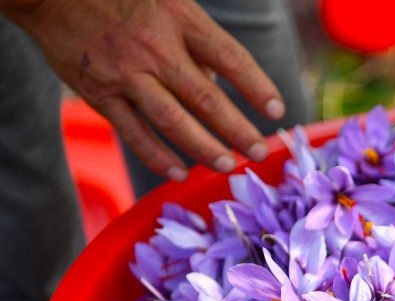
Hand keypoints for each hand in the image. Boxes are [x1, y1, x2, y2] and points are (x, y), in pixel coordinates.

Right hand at [2, 0, 285, 179]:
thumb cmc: (122, 0)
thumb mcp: (169, 5)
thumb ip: (196, 44)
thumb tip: (220, 87)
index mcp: (180, 21)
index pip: (230, 57)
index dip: (256, 86)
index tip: (277, 111)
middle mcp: (156, 49)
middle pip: (206, 98)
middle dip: (238, 129)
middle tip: (260, 152)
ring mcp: (127, 74)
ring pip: (173, 121)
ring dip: (204, 148)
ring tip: (228, 165)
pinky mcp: (100, 94)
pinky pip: (134, 133)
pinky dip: (158, 156)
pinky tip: (179, 173)